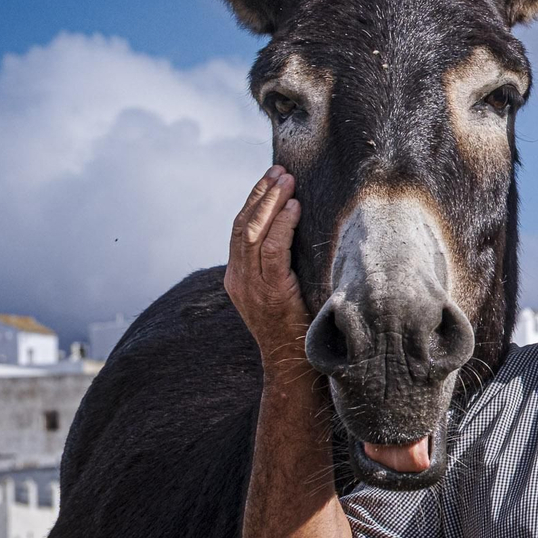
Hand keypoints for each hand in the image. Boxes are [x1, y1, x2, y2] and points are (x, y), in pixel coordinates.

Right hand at [226, 166, 311, 365]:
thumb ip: (280, 266)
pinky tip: (294, 209)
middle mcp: (238, 279)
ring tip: (287, 181)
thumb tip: (299, 231)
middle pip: (242, 225)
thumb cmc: (297, 328)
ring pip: (253, 233)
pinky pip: (272, 252)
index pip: (240, 230)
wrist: (294, 367)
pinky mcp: (270, 294)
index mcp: (237, 278)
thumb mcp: (282, 292)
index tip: (271, 178)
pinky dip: (282, 226)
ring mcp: (251, 287)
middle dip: (261, 194)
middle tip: (280, 170)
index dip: (254, 200)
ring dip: (271, 202)